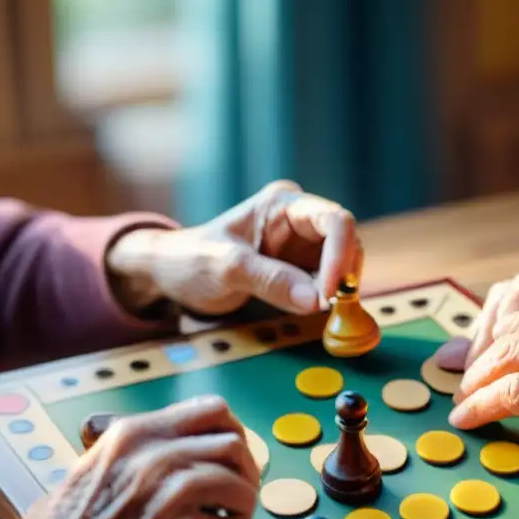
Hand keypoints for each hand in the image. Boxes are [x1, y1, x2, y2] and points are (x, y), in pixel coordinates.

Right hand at [7, 396, 259, 518]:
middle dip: (244, 466)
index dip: (228, 431)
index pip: (208, 411)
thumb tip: (156, 452)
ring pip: (241, 484)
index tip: (227, 453)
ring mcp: (174, 497)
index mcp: (131, 436)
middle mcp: (156, 458)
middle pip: (232, 443)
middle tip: (237, 489)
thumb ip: (122, 459)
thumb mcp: (83, 476)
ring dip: (242, 502)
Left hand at [106, 181, 361, 315]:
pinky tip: (318, 313)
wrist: (172, 275)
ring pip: (343, 266)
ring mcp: (303, 248)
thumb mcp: (225, 267)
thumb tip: (317, 301)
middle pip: (347, 243)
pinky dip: (330, 301)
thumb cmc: (191, 259)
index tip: (332, 292)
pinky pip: (329, 285)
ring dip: (339, 291)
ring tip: (321, 312)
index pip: (334, 220)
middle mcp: (300, 222)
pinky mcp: (302, 272)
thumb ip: (270, 280)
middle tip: (330, 308)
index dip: (342, 254)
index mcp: (283, 205)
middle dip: (344, 275)